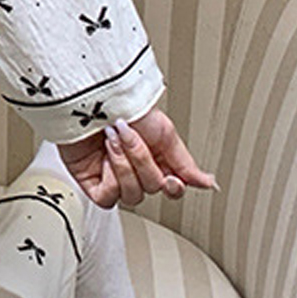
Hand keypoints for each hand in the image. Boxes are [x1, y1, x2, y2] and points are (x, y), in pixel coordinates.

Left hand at [56, 107, 218, 207]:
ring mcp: (113, 178)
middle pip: (152, 188)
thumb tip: (207, 183)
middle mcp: (135, 170)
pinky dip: (110, 179)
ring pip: (132, 196)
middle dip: (141, 160)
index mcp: (155, 159)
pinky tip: (103, 159)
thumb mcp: (163, 130)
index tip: (173, 178)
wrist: (88, 99)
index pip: (172, 189)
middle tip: (129, 135)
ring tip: (112, 140)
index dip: (174, 188)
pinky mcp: (92, 183)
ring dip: (124, 166)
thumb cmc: (122, 105)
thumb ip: (184, 162)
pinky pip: (109, 198)